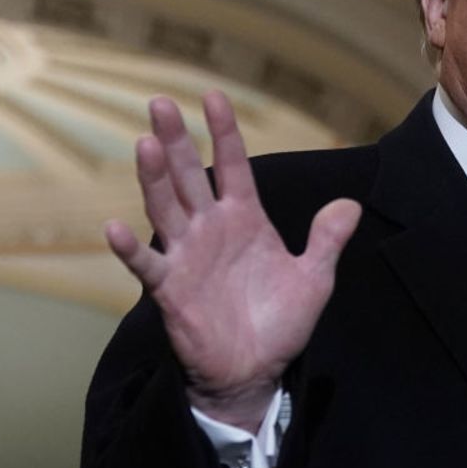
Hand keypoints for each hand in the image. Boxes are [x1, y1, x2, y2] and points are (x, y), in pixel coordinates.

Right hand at [105, 91, 361, 432]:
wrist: (255, 371)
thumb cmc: (280, 323)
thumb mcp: (313, 279)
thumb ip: (326, 241)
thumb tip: (351, 204)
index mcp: (244, 218)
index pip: (233, 165)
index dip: (224, 131)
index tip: (213, 96)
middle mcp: (210, 228)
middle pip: (189, 175)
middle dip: (176, 140)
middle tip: (160, 103)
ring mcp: (187, 255)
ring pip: (166, 207)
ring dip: (154, 178)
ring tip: (145, 144)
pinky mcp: (170, 289)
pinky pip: (146, 265)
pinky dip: (129, 249)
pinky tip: (115, 228)